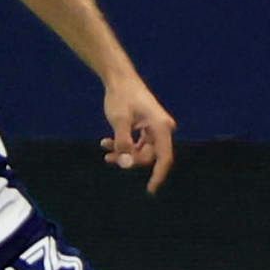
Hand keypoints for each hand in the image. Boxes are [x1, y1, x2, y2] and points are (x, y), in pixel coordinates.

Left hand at [99, 76, 176, 192]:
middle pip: (149, 156)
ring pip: (140, 151)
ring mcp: (154, 129)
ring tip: (104, 147)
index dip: (158, 176)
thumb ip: (123, 144)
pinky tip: (105, 142)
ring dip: (123, 153)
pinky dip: (122, 145)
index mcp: (161, 127)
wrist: (119, 78)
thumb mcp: (119, 121)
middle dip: (130, 159)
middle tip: (110, 158)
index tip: (150, 190)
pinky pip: (136, 144)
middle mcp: (161, 129)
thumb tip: (126, 164)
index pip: (164, 158)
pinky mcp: (146, 128)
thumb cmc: (121, 97)